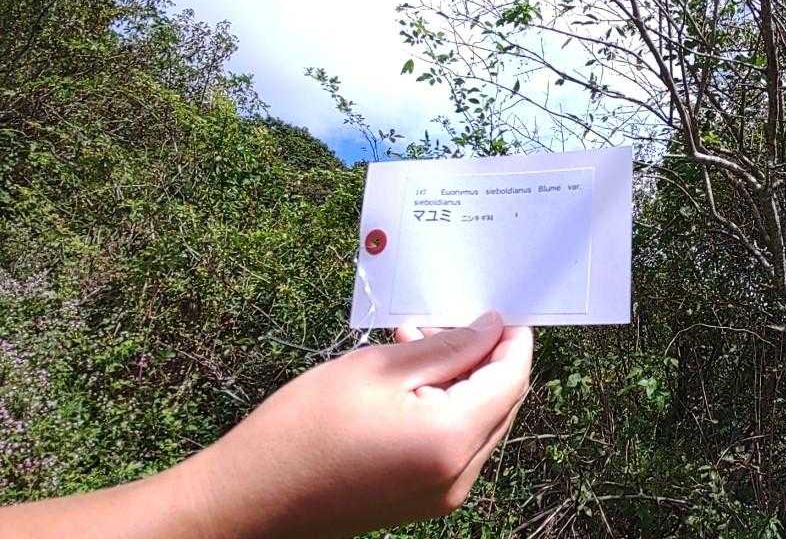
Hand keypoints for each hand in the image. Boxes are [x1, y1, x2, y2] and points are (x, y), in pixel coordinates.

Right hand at [177, 311, 531, 537]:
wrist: (252, 497)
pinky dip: (444, 407)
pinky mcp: (424, 500)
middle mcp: (458, 476)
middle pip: (501, 402)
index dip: (512, 340)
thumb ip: (447, 347)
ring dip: (460, 379)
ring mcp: (443, 495)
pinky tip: (407, 381)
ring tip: (412, 342)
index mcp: (451, 440)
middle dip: (483, 356)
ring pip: (479, 422)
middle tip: (440, 320)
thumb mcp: (379, 368)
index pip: (511, 379)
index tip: (498, 307)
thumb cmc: (304, 426)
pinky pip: (455, 444)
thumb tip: (494, 330)